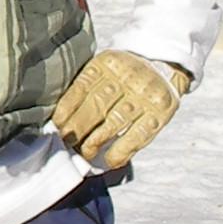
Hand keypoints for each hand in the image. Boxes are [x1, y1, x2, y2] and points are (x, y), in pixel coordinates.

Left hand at [53, 49, 189, 168]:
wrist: (164, 67)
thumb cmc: (125, 75)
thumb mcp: (105, 68)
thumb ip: (87, 86)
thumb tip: (62, 119)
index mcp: (107, 63)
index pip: (82, 87)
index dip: (67, 109)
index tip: (57, 125)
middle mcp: (126, 77)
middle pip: (97, 105)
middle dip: (78, 127)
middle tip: (67, 142)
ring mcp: (145, 96)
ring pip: (115, 121)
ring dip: (96, 141)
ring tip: (85, 152)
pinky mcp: (160, 113)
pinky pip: (137, 136)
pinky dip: (121, 151)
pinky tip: (109, 160)